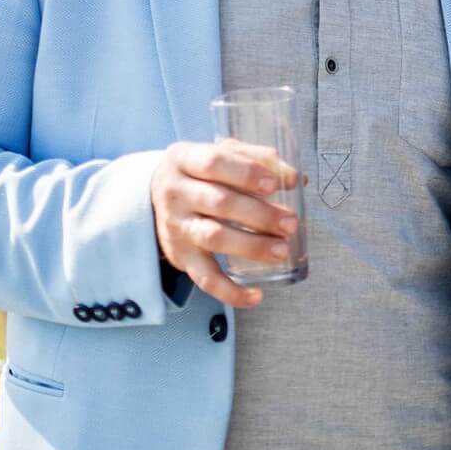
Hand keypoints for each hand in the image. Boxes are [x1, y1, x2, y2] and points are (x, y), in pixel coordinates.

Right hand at [151, 139, 298, 308]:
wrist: (156, 195)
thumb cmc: (202, 172)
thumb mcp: (223, 153)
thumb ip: (258, 158)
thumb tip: (294, 178)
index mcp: (185, 159)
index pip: (214, 163)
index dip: (247, 173)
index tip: (275, 184)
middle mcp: (175, 193)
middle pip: (220, 202)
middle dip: (260, 214)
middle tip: (290, 223)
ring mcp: (176, 226)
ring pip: (213, 237)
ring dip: (252, 246)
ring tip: (282, 250)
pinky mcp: (181, 256)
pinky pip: (204, 278)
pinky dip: (229, 291)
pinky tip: (255, 296)